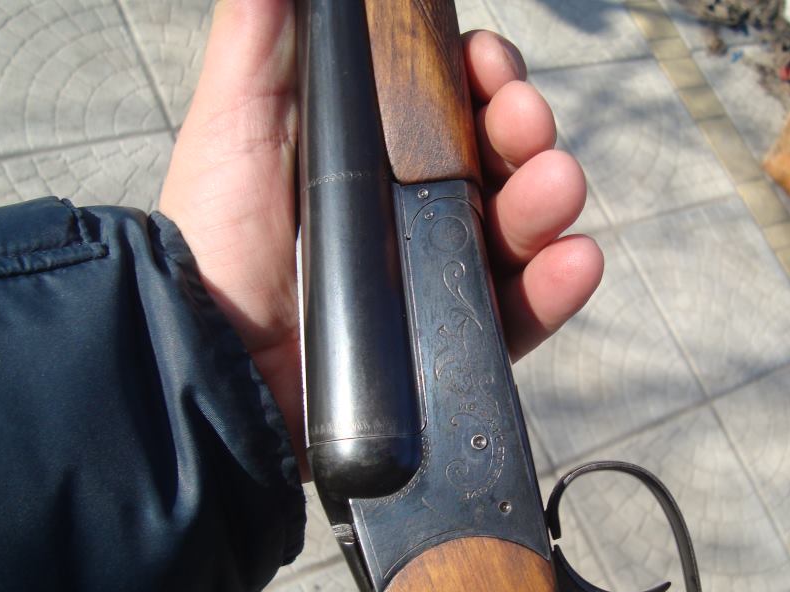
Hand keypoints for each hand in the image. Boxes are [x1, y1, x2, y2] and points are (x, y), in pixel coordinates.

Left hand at [160, 0, 601, 474]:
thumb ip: (261, 36)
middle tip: (523, 122)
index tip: (485, 64)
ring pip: (519, 228)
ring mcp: (435, 276)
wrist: (216, 358)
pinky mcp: (450, 345)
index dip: (480, 74)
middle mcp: (411, 209)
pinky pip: (519, 315)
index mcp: (373, 153)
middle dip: (523, 128)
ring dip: (548, 198)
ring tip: (554, 186)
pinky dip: (557, 287)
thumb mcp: (235, 121)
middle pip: (496, 157)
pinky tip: (573, 260)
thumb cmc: (219, 236)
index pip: (450, 102)